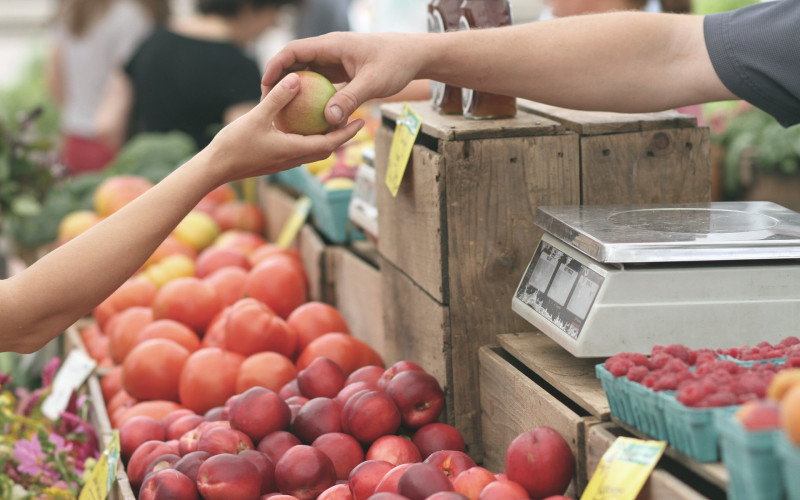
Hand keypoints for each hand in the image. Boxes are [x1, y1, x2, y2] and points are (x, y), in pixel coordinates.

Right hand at [208, 72, 363, 183]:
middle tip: (353, 118)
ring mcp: (284, 162)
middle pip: (326, 148)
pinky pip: (298, 149)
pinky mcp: (275, 161)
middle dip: (342, 136)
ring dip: (325, 138)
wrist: (215, 169)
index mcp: (294, 151)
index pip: (330, 143)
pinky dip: (308, 138)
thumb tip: (296, 78)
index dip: (347, 133)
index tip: (361, 121)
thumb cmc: (234, 145)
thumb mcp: (256, 117)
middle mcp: (293, 159)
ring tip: (332, 120)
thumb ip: (278, 98)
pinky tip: (302, 124)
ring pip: (312, 150)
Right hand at [261, 32, 423, 126]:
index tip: (265, 86)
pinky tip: (306, 115)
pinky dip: (311, 96)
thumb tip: (328, 120)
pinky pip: (320, 82)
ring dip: (294, 89)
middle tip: (268, 103)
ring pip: (306, 73)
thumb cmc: (396, 63)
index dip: (275, 66)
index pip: (294, 50)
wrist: (414, 56)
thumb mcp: (373, 83)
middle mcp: (329, 50)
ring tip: (282, 111)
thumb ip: (350, 99)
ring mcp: (335, 60)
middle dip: (279, 80)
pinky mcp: (341, 71)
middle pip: (295, 62)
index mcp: (332, 45)